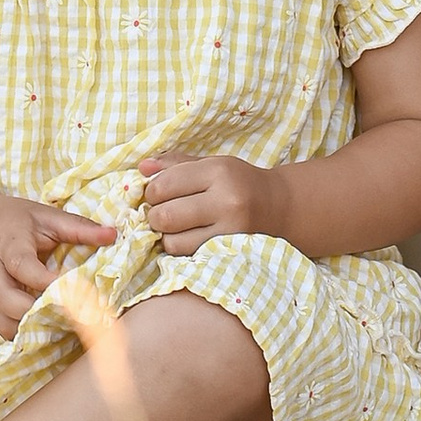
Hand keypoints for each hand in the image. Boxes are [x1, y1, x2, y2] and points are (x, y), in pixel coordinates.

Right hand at [0, 194, 118, 338]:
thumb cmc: (15, 221)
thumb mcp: (45, 217)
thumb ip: (79, 228)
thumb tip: (113, 235)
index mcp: (8, 245)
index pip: (23, 266)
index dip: (47, 281)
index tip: (77, 289)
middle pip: (4, 300)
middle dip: (36, 311)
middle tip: (73, 314)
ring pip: (3, 322)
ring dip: (33, 329)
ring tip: (65, 325)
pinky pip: (5, 330)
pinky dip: (26, 335)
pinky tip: (51, 330)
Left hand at [139, 152, 284, 250]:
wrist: (278, 206)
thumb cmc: (237, 182)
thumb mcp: (210, 164)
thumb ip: (174, 165)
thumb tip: (142, 168)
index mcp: (218, 171)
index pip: (164, 185)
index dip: (151, 191)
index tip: (156, 194)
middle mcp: (226, 200)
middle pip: (165, 215)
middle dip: (154, 216)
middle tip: (160, 213)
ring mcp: (229, 230)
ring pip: (173, 241)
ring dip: (165, 236)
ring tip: (175, 227)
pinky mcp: (230, 251)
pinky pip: (187, 255)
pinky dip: (180, 248)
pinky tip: (188, 237)